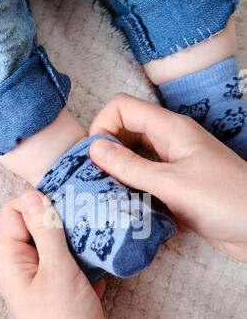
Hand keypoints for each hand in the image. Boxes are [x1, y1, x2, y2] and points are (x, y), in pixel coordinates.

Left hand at [0, 190, 176, 318]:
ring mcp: (49, 284)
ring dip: (80, 237)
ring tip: (102, 224)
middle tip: (89, 206)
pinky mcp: (70, 295)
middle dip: (62, 217)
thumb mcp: (55, 269)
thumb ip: (45, 230)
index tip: (65, 195)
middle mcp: (26, 270)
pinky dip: (90, 259)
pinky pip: (77, 266)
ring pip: (61, 248)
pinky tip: (108, 252)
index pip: (13, 214)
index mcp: (12, 262)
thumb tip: (31, 194)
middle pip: (38, 229)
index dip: (35, 201)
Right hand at [90, 94, 246, 261]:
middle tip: (93, 182)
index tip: (93, 158)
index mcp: (170, 129)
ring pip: (134, 162)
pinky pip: (145, 185)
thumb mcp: (172, 182)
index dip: (102, 126)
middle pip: (126, 135)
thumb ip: (131, 166)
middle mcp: (169, 144)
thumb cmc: (224, 200)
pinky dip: (132, 194)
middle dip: (105, 154)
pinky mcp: (176, 191)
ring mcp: (174, 167)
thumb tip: (94, 148)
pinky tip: (125, 210)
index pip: (123, 108)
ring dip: (117, 177)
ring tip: (104, 199)